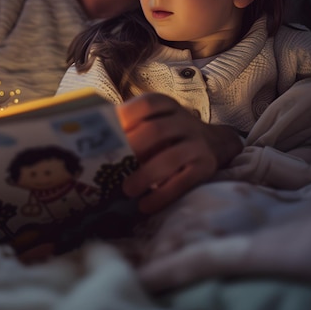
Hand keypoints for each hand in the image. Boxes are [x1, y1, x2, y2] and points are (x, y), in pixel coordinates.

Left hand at [117, 92, 242, 213]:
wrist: (215, 143)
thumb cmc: (171, 134)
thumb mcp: (155, 120)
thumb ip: (132, 127)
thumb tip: (96, 142)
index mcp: (167, 106)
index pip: (147, 105)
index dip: (126, 117)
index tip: (107, 133)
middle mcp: (184, 121)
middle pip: (156, 131)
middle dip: (133, 148)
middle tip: (113, 164)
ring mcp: (197, 143)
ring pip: (170, 158)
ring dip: (145, 175)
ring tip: (127, 190)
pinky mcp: (206, 167)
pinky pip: (183, 182)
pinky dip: (162, 195)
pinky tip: (145, 205)